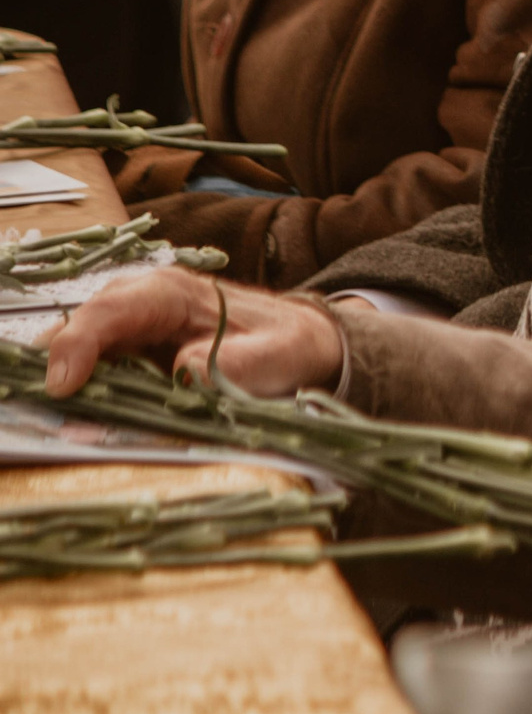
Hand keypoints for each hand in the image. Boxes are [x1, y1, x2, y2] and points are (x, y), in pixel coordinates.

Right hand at [43, 270, 342, 398]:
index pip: (110, 310)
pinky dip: (83, 390)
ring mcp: (131, 325)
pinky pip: (94, 367)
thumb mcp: (272, 357)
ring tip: (60, 419)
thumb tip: (183, 373)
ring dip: (68, 383)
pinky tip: (82, 417)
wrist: (300, 340)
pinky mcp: (131, 349)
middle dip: (58, 367)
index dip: (78, 345)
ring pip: (79, 349)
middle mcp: (140, 302)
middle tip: (49, 412)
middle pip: (80, 329)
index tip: (63, 387)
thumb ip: (230, 365)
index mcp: (171, 293)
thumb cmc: (286, 344)